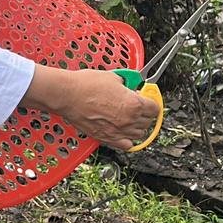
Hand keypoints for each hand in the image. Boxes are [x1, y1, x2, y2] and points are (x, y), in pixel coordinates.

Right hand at [22, 65, 158, 149]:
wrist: (67, 95)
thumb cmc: (86, 85)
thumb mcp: (113, 77)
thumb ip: (127, 84)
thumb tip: (131, 85)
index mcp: (133, 104)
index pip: (155, 108)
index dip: (152, 101)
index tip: (149, 99)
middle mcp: (128, 121)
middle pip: (148, 122)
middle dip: (146, 113)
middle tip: (139, 105)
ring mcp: (118, 132)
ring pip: (139, 134)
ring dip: (138, 126)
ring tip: (131, 118)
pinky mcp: (106, 138)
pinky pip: (126, 144)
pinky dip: (128, 139)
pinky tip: (124, 131)